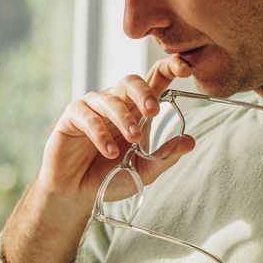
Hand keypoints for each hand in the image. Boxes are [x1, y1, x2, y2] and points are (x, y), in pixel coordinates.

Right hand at [41, 55, 195, 200]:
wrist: (79, 194)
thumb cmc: (112, 176)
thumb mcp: (144, 170)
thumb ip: (165, 156)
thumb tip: (189, 141)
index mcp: (137, 109)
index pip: (155, 79)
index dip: (170, 68)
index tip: (184, 68)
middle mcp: (116, 103)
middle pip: (131, 81)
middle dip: (144, 92)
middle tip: (153, 111)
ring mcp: (93, 108)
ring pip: (110, 99)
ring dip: (124, 119)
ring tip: (133, 139)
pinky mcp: (72, 117)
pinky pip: (87, 117)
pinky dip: (100, 134)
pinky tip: (111, 151)